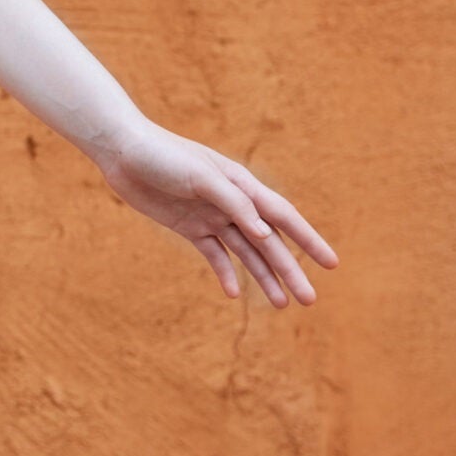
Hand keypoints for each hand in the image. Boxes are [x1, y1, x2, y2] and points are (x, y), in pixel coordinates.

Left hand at [92, 119, 337, 306]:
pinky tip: (235, 293)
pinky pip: (214, 254)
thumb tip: (265, 233)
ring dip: (264, 278)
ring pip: (246, 253)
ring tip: (283, 304)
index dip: (309, 241)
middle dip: (291, 270)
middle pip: (269, 242)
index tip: (332, 264)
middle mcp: (233, 203)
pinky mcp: (189, 226)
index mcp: (243, 186)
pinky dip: (225, 273)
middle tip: (310, 300)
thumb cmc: (164, 156)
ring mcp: (212, 216)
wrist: (123, 151)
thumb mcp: (202, 177)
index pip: (284, 218)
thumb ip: (235, 203)